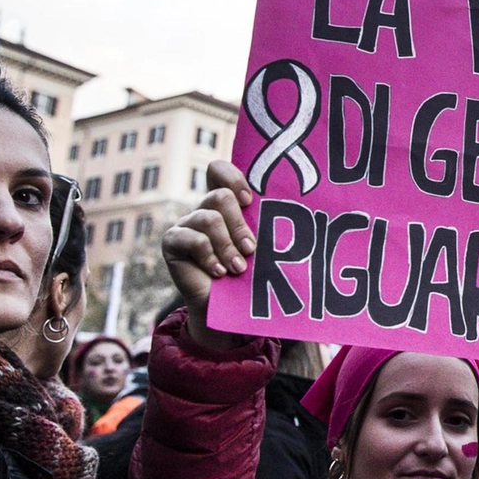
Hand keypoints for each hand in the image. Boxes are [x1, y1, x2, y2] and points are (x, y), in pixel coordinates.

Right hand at [160, 160, 256, 349]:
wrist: (229, 308)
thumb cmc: (252, 273)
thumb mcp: (263, 246)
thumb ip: (269, 225)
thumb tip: (306, 214)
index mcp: (225, 204)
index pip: (219, 170)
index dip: (233, 178)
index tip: (250, 200)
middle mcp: (204, 209)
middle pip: (220, 196)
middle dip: (239, 225)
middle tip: (251, 249)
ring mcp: (186, 224)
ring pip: (209, 218)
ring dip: (228, 245)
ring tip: (238, 268)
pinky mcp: (172, 242)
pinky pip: (193, 239)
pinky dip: (211, 257)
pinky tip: (219, 272)